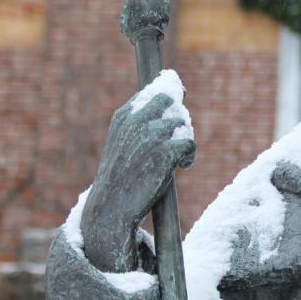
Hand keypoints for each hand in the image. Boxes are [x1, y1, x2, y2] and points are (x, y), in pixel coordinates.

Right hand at [80, 89, 194, 272]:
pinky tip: (183, 166)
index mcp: (123, 116)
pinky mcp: (167, 152)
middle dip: (176, 112)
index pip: (151, 91)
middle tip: (176, 132)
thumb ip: (138, 123)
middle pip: (169, 99)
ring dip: (183, 137)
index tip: (175, 102)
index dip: (167, 97)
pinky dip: (189, 156)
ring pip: (182, 123)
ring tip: (177, 156)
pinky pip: (189, 143)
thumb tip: (168, 104)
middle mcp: (137, 121)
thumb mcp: (121, 143)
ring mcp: (152, 135)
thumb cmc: (119, 176)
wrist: (111, 207)